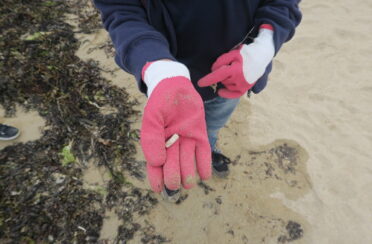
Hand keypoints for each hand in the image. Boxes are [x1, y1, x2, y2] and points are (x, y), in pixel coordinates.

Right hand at [141, 60, 211, 191]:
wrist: (176, 85)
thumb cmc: (160, 101)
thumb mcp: (152, 117)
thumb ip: (151, 138)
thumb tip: (156, 162)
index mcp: (157, 143)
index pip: (155, 165)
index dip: (156, 178)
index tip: (159, 189)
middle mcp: (172, 145)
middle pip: (173, 166)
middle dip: (173, 176)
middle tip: (174, 182)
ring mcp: (187, 140)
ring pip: (188, 162)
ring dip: (188, 174)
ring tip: (188, 182)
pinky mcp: (200, 134)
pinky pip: (203, 153)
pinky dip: (204, 165)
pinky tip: (205, 175)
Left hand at [198, 24, 274, 97]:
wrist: (261, 57)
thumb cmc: (245, 54)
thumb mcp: (233, 54)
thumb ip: (221, 61)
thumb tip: (213, 70)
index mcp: (235, 70)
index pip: (218, 76)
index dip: (208, 79)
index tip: (199, 83)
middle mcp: (239, 80)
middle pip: (222, 80)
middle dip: (221, 74)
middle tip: (230, 66)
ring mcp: (243, 86)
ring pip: (226, 85)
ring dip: (225, 80)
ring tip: (232, 72)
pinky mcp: (245, 89)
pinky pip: (233, 95)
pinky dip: (226, 94)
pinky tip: (220, 91)